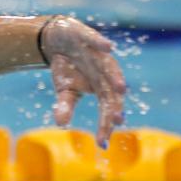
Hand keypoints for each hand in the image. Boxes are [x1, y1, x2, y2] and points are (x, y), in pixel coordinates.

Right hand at [42, 17, 127, 146]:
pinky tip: (108, 47)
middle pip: (112, 92)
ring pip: (110, 66)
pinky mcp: (88, 37)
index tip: (102, 143)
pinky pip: (96, 41)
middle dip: (115, 105)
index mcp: (101, 88)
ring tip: (121, 88)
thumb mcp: (64, 90)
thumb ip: (65, 107)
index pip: (107, 109)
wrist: (59, 41)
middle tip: (117, 120)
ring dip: (116, 76)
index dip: (105, 125)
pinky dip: (101, 44)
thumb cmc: (67, 69)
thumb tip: (61, 126)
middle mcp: (104, 73)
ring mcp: (98, 55)